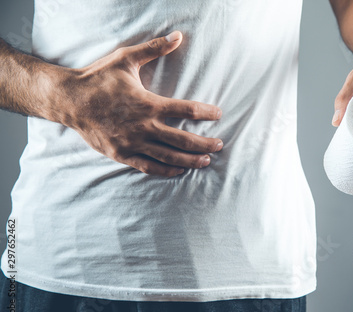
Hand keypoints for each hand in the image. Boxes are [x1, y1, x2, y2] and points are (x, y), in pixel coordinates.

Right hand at [51, 31, 222, 176]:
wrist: (69, 100)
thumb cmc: (98, 78)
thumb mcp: (126, 59)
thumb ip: (154, 49)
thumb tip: (179, 36)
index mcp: (148, 103)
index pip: (186, 109)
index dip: (206, 112)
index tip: (218, 114)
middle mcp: (143, 126)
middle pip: (183, 139)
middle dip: (205, 143)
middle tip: (220, 144)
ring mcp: (133, 142)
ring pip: (168, 156)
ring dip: (190, 160)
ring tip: (206, 161)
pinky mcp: (122, 154)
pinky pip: (149, 166)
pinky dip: (166, 170)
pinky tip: (179, 171)